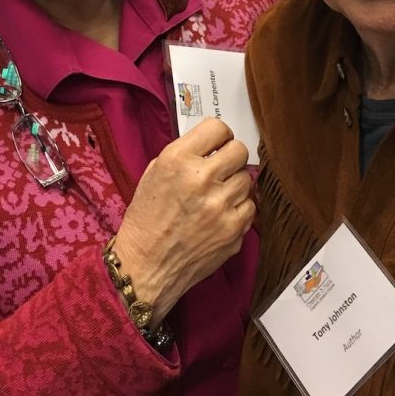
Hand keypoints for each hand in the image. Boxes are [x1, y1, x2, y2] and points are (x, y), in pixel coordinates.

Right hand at [113, 118, 253, 325]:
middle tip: (220, 169)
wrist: (144, 267)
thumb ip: (183, 156)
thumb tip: (212, 146)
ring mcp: (221, 206)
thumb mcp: (153, 175)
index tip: (216, 145)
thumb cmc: (145, 221)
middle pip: (239, 150)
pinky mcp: (234, 230)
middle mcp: (202, 179)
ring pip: (247, 179)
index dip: (218, 136)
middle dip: (230, 157)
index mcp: (177, 160)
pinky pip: (250, 206)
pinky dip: (238, 209)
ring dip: (233, 184)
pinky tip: (220, 215)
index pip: (217, 128)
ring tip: (215, 196)